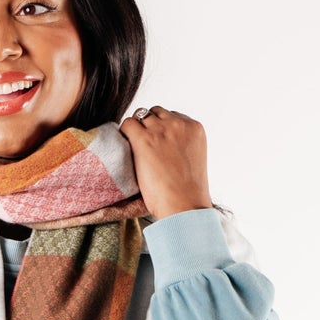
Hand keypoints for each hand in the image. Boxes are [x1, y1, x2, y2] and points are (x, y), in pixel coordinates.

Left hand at [119, 105, 212, 220]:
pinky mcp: (144, 139)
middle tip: (144, 148)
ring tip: (135, 150)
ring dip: (136, 131)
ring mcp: (161, 130)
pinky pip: (127, 124)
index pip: (172, 116)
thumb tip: (163, 147)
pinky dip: (124, 134)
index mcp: (194, 128)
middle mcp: (178, 124)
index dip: (161, 130)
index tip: (157, 145)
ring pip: (140, 117)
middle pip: (155, 113)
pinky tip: (126, 149)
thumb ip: (180, 146)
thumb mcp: (192, 161)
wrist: (184, 206)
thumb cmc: (188, 194)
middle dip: (148, 127)